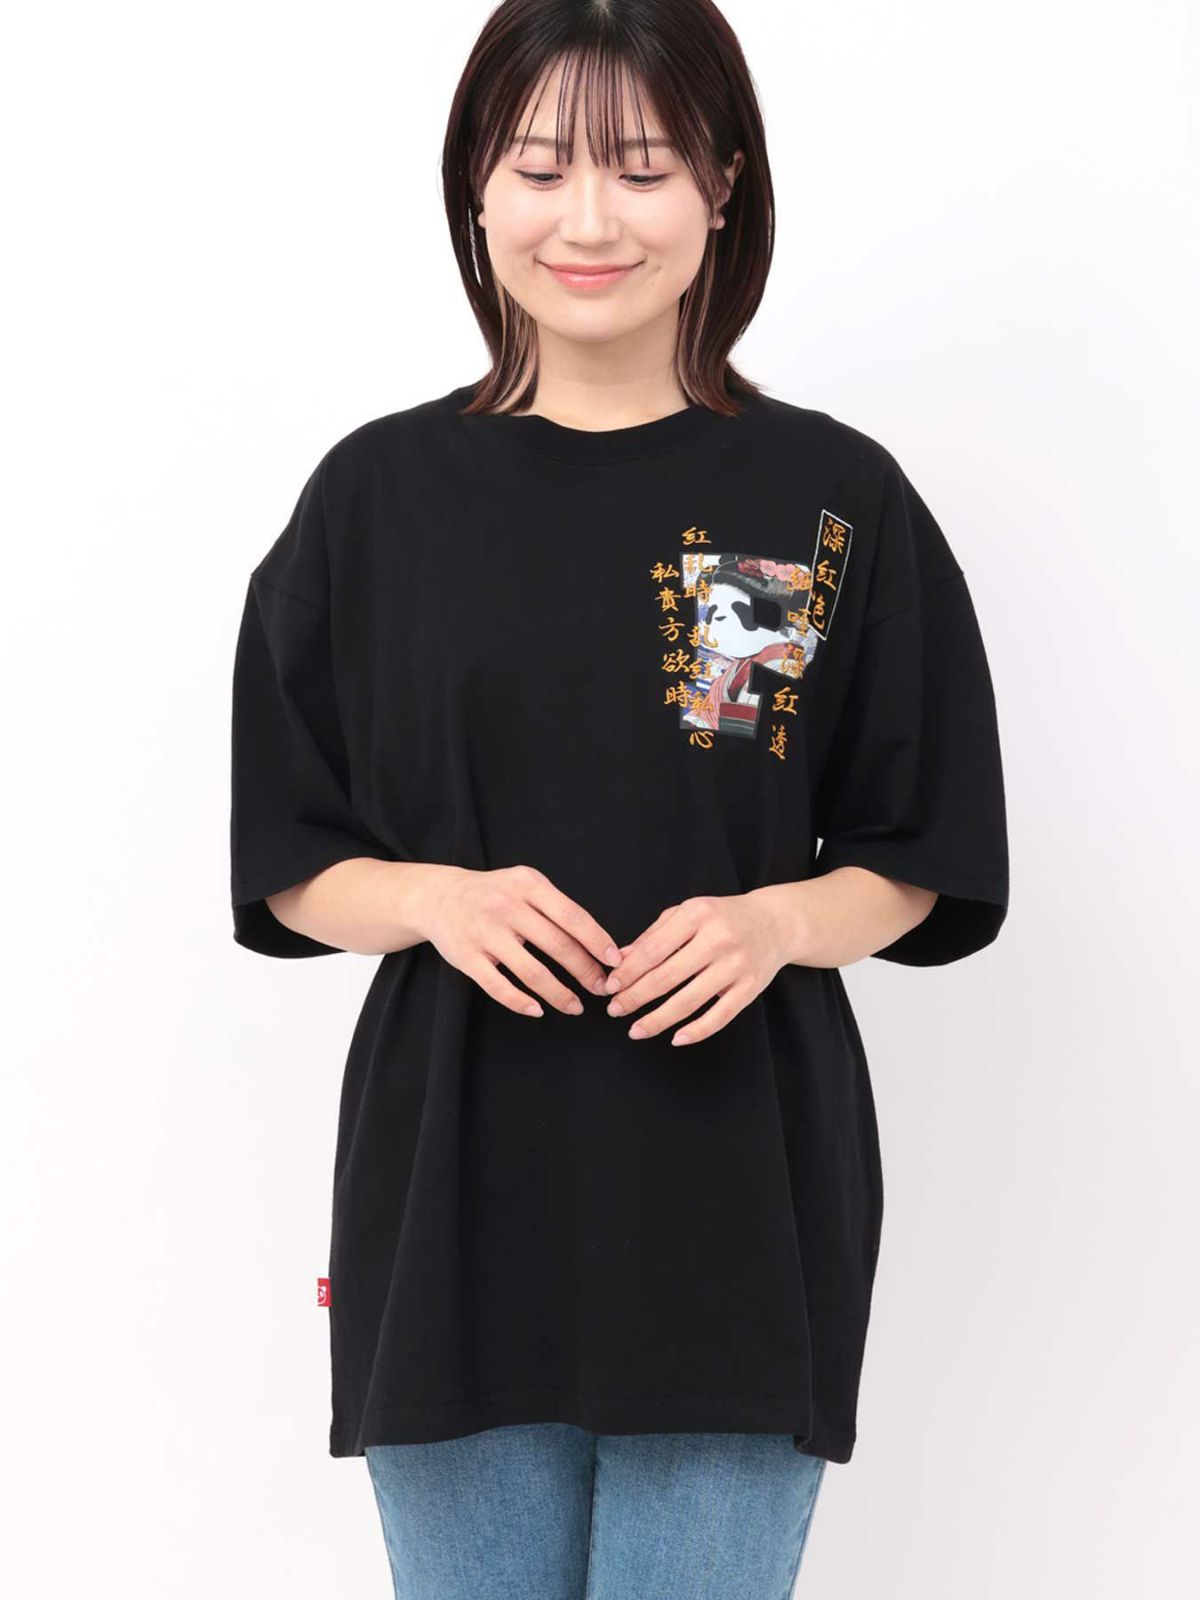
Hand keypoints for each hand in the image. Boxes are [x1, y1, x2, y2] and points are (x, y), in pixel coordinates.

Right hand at [419, 864, 619, 1019]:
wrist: (438, 896)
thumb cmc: (494, 893)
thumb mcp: (525, 884)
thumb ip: (556, 907)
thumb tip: (598, 942)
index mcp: (527, 885)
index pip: (571, 916)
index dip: (597, 941)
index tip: (614, 961)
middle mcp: (506, 907)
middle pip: (556, 945)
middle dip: (585, 971)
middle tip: (601, 988)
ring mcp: (485, 933)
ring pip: (531, 971)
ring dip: (559, 994)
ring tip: (576, 1007)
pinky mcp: (467, 957)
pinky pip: (499, 987)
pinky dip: (521, 1002)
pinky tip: (538, 1010)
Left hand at [602, 890, 791, 1046]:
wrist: (775, 923)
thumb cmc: (722, 917)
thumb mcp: (687, 913)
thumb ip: (653, 935)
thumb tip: (620, 960)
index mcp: (697, 915)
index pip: (653, 949)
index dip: (628, 972)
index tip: (610, 987)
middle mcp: (718, 939)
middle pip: (667, 977)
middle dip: (636, 997)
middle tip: (615, 1010)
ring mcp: (736, 965)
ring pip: (690, 1000)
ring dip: (658, 1019)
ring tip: (636, 1030)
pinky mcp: (750, 988)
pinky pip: (720, 1016)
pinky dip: (696, 1031)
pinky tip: (676, 1038)